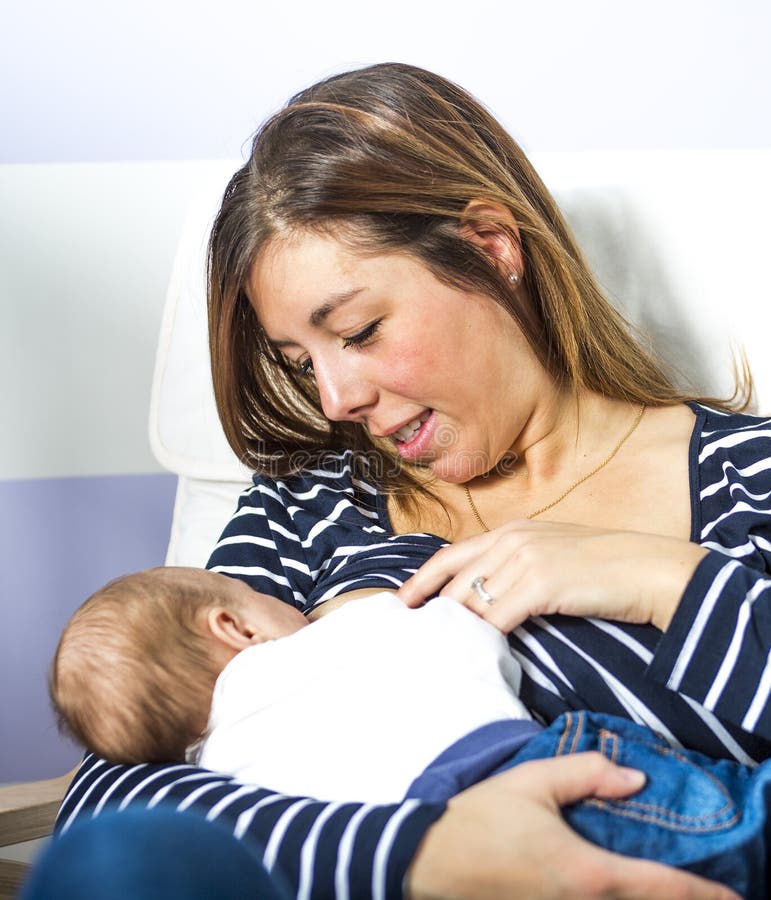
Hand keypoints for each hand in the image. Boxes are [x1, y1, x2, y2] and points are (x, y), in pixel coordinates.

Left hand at [398, 520, 707, 632]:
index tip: (402, 604)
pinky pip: (497, 617)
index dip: (421, 580)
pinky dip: (481, 637)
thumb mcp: (555, 553)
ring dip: (454, 629)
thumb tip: (492, 599)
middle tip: (412, 638)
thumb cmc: (610, 568)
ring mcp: (525, 558)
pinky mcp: (541, 583)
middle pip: (454, 580)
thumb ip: (520, 566)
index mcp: (513, 530)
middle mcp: (513, 539)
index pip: (451, 555)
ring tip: (436, 653)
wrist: (653, 570)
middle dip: (430, 611)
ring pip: (472, 601)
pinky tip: (474, 654)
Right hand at [405, 752, 738, 899]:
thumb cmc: (482, 821)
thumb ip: (586, 774)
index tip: (733, 897)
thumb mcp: (533, 783)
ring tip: (671, 894)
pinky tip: (620, 894)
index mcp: (588, 874)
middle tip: (711, 897)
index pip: (661, 887)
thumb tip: (632, 778)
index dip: (703, 894)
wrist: (431, 862)